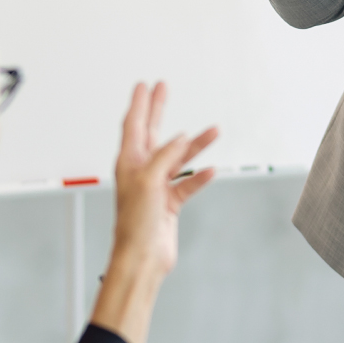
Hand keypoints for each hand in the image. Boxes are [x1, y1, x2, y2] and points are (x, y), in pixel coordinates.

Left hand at [109, 82, 217, 279]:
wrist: (142, 257)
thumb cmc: (135, 223)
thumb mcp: (149, 181)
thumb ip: (165, 156)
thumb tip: (180, 139)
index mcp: (129, 162)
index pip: (133, 124)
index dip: (140, 103)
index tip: (143, 85)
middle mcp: (141, 171)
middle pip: (152, 132)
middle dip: (158, 109)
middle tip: (163, 88)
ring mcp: (156, 186)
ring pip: (178, 158)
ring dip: (195, 145)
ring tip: (214, 130)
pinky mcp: (169, 203)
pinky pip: (188, 184)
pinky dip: (200, 177)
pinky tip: (211, 170)